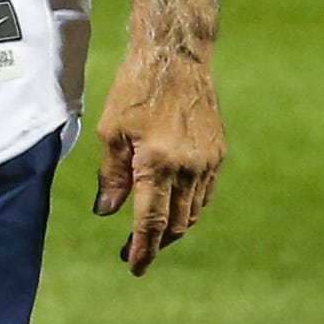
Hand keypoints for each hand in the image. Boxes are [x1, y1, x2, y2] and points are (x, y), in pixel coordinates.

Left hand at [92, 43, 223, 274]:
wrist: (176, 56)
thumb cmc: (134, 89)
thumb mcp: (110, 132)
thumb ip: (110, 176)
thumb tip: (106, 212)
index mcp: (157, 164)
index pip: (150, 221)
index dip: (141, 249)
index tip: (133, 267)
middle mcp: (187, 168)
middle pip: (175, 223)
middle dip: (154, 243)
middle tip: (133, 253)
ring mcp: (207, 161)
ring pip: (192, 211)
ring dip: (173, 227)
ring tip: (151, 234)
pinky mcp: (217, 152)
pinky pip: (204, 192)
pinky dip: (188, 206)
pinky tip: (172, 206)